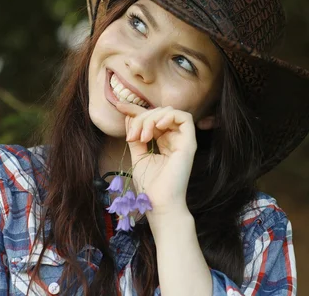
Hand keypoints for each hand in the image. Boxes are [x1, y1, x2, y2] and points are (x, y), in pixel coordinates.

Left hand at [115, 102, 196, 217]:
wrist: (159, 203)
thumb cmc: (150, 185)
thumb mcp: (138, 155)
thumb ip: (136, 135)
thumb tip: (129, 116)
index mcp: (163, 142)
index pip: (150, 119)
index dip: (135, 110)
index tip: (119, 106)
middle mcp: (174, 139)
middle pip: (158, 113)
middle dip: (141, 118)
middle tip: (132, 136)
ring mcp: (183, 141)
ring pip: (169, 112)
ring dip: (152, 119)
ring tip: (143, 136)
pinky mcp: (189, 143)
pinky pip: (184, 118)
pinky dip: (168, 116)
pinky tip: (157, 126)